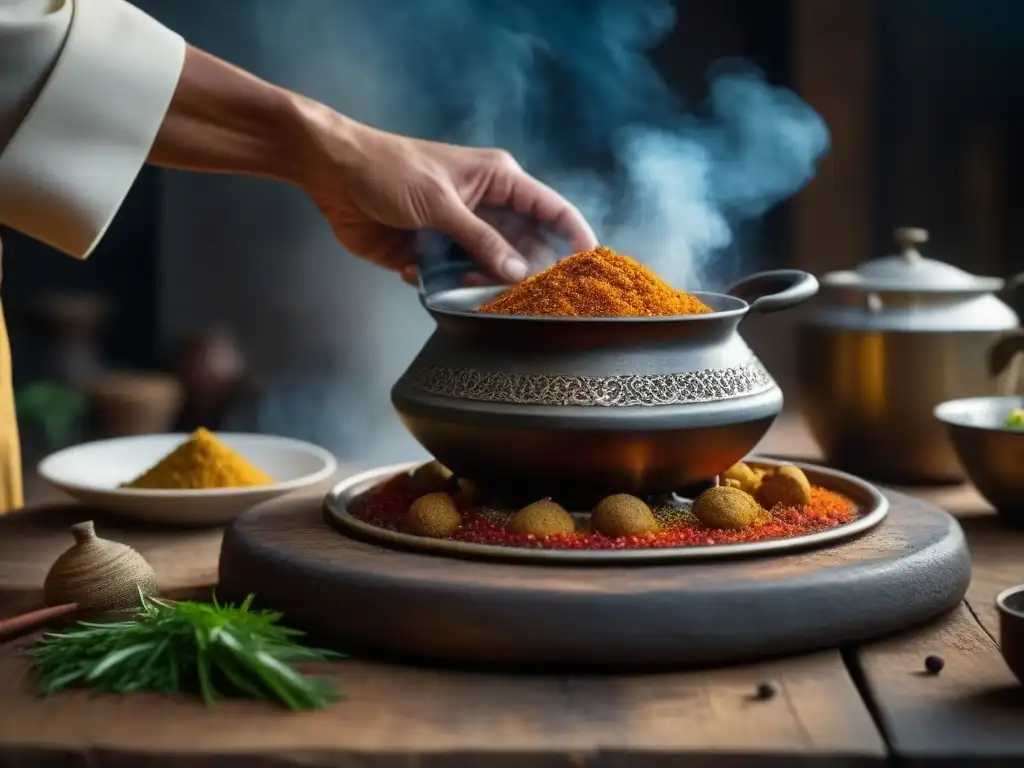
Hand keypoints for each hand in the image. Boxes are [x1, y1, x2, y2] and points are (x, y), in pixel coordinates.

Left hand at [295, 107, 597, 284]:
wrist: (331, 175)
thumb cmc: (388, 169)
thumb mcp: (441, 203)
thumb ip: (481, 240)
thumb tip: (519, 273)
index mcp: (498, 181)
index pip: (551, 210)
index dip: (574, 237)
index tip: (591, 267)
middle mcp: (484, 208)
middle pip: (523, 248)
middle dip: (524, 273)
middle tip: (527, 298)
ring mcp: (458, 233)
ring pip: (488, 270)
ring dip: (478, 283)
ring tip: (465, 289)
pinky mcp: (430, 254)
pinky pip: (451, 281)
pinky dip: (439, 284)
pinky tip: (413, 268)